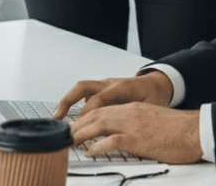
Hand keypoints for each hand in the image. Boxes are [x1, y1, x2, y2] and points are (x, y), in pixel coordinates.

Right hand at [54, 72, 172, 119]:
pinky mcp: (103, 88)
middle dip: (68, 101)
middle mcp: (110, 83)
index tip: (79, 129)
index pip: (98, 100)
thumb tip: (125, 132)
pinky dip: (75, 102)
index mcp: (121, 87)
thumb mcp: (148, 108)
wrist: (157, 84)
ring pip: (82, 88)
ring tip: (58, 117)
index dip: (87, 115)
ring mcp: (105, 84)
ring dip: (68, 100)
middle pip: (83, 87)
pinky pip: (86, 93)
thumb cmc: (153, 96)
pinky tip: (71, 117)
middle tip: (58, 118)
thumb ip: (134, 117)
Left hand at [69, 102, 201, 164]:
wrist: (195, 130)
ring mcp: (133, 125)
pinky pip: (112, 141)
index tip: (76, 126)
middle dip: (79, 124)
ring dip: (82, 133)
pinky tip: (91, 151)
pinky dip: (98, 146)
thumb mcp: (153, 121)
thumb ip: (137, 124)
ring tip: (71, 142)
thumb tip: (122, 136)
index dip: (87, 118)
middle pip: (97, 114)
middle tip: (68, 134)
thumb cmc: (178, 129)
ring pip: (100, 124)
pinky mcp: (138, 139)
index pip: (103, 109)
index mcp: (134, 108)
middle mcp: (131, 112)